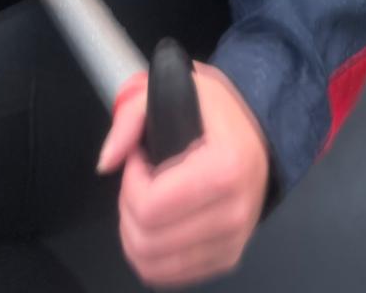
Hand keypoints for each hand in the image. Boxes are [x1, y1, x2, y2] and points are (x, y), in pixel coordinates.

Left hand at [98, 63, 270, 287]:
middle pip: (147, 241)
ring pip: (152, 265)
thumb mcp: (175, 92)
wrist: (259, 136)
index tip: (140, 158)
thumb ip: (130, 118)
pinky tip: (159, 222)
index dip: (130, 183)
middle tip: (141, 180)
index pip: (150, 206)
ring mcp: (233, 242)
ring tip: (148, 200)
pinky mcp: (227, 259)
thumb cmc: (218, 114)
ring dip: (135, 233)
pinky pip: (168, 275)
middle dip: (128, 209)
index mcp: (226, 169)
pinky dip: (150, 254)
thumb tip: (106, 163)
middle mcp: (234, 214)